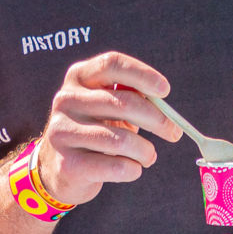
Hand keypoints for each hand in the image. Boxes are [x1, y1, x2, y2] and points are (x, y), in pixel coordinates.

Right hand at [32, 53, 181, 206]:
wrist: (59, 169)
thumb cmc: (96, 129)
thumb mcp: (109, 106)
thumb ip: (133, 95)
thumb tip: (162, 101)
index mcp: (79, 77)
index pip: (112, 64)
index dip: (142, 74)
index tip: (165, 90)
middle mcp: (66, 100)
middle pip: (124, 102)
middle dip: (158, 120)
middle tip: (173, 133)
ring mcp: (63, 132)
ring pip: (122, 140)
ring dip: (145, 151)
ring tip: (148, 156)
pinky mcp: (67, 164)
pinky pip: (115, 166)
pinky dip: (133, 169)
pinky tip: (132, 168)